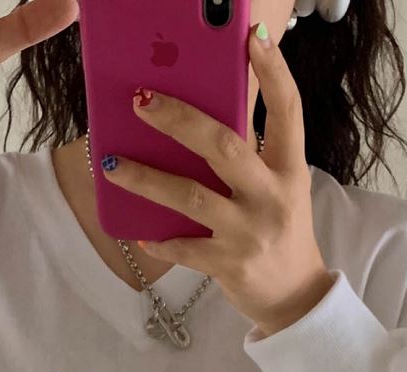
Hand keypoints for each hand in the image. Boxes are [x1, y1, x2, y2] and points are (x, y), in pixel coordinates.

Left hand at [100, 24, 335, 336]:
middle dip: (178, 120)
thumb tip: (196, 121)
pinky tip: (141, 231)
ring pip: (190, 196)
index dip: (273, 72)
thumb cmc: (280, 234)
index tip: (251, 37)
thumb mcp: (280, 190)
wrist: (295, 298)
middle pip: (223, 146)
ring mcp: (250, 233)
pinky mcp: (229, 265)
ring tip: (111, 163)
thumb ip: (253, 157)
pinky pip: (184, 247)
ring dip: (145, 178)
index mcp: (290, 170)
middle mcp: (273, 198)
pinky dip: (160, 239)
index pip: (289, 111)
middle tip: (140, 101)